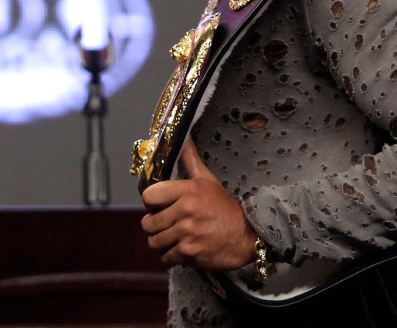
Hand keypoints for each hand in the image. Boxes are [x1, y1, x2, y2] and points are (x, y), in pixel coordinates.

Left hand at [141, 138, 257, 269]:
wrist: (248, 236)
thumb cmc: (225, 207)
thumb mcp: (208, 180)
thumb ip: (190, 160)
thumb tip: (183, 138)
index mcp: (186, 191)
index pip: (148, 196)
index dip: (151, 202)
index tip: (159, 205)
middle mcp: (184, 212)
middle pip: (148, 223)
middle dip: (155, 225)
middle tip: (166, 224)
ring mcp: (186, 234)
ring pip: (154, 242)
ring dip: (161, 242)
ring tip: (173, 237)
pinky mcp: (189, 254)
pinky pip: (166, 257)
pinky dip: (171, 255)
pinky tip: (182, 249)